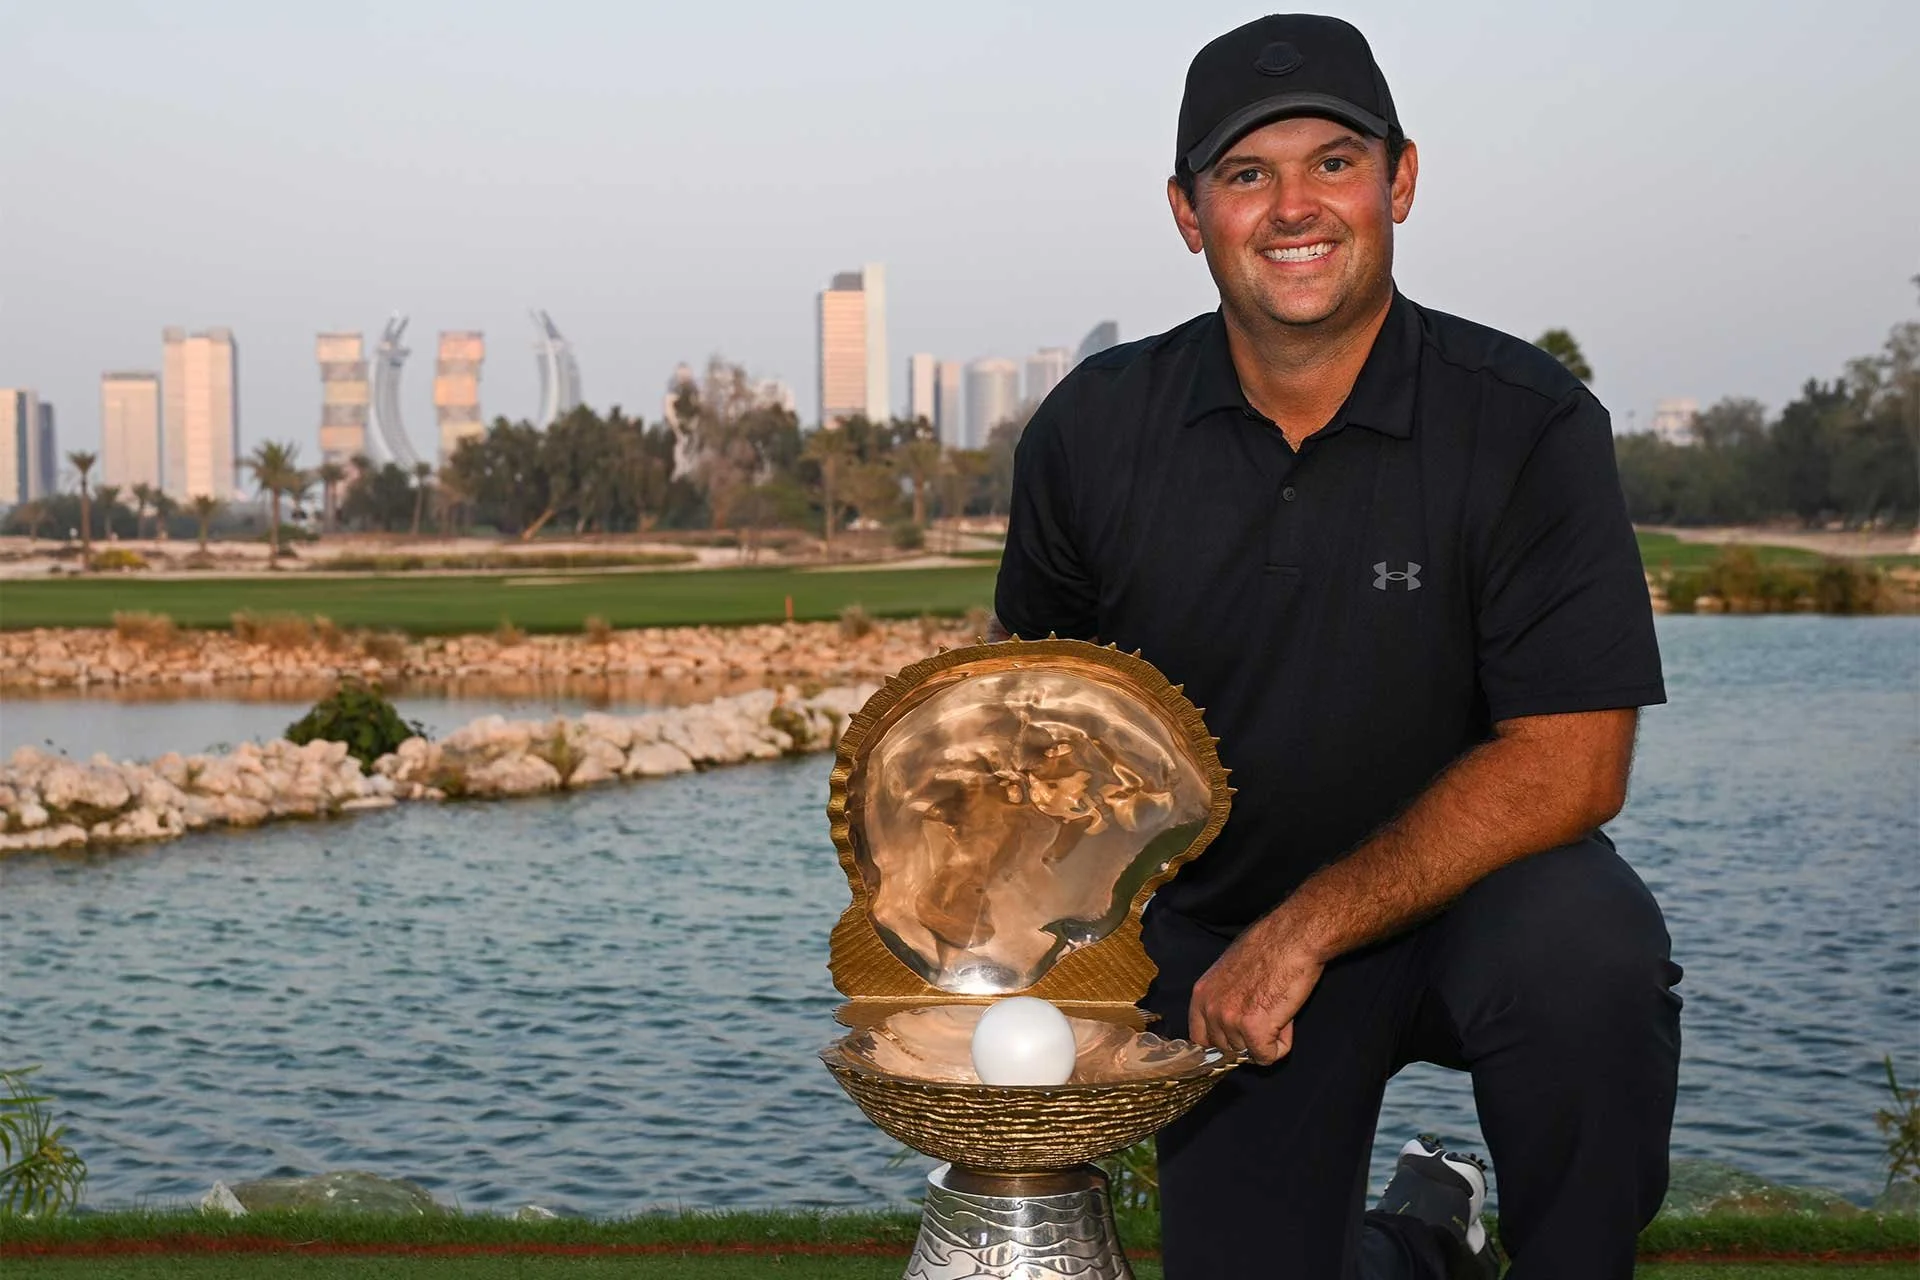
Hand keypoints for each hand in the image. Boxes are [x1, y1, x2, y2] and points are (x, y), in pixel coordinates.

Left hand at [1187, 915, 1325, 1065]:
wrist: (1292, 939)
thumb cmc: (1268, 948)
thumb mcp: (1230, 972)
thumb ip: (1224, 999)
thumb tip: (1231, 1024)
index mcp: (1201, 994)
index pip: (1200, 1039)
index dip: (1223, 1041)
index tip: (1239, 1037)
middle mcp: (1210, 1009)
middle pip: (1228, 1049)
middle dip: (1249, 1039)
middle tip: (1269, 1013)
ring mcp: (1230, 1020)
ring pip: (1249, 1053)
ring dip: (1268, 1038)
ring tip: (1279, 1009)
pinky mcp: (1253, 1029)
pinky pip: (1267, 1056)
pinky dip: (1281, 1044)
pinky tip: (1286, 1020)